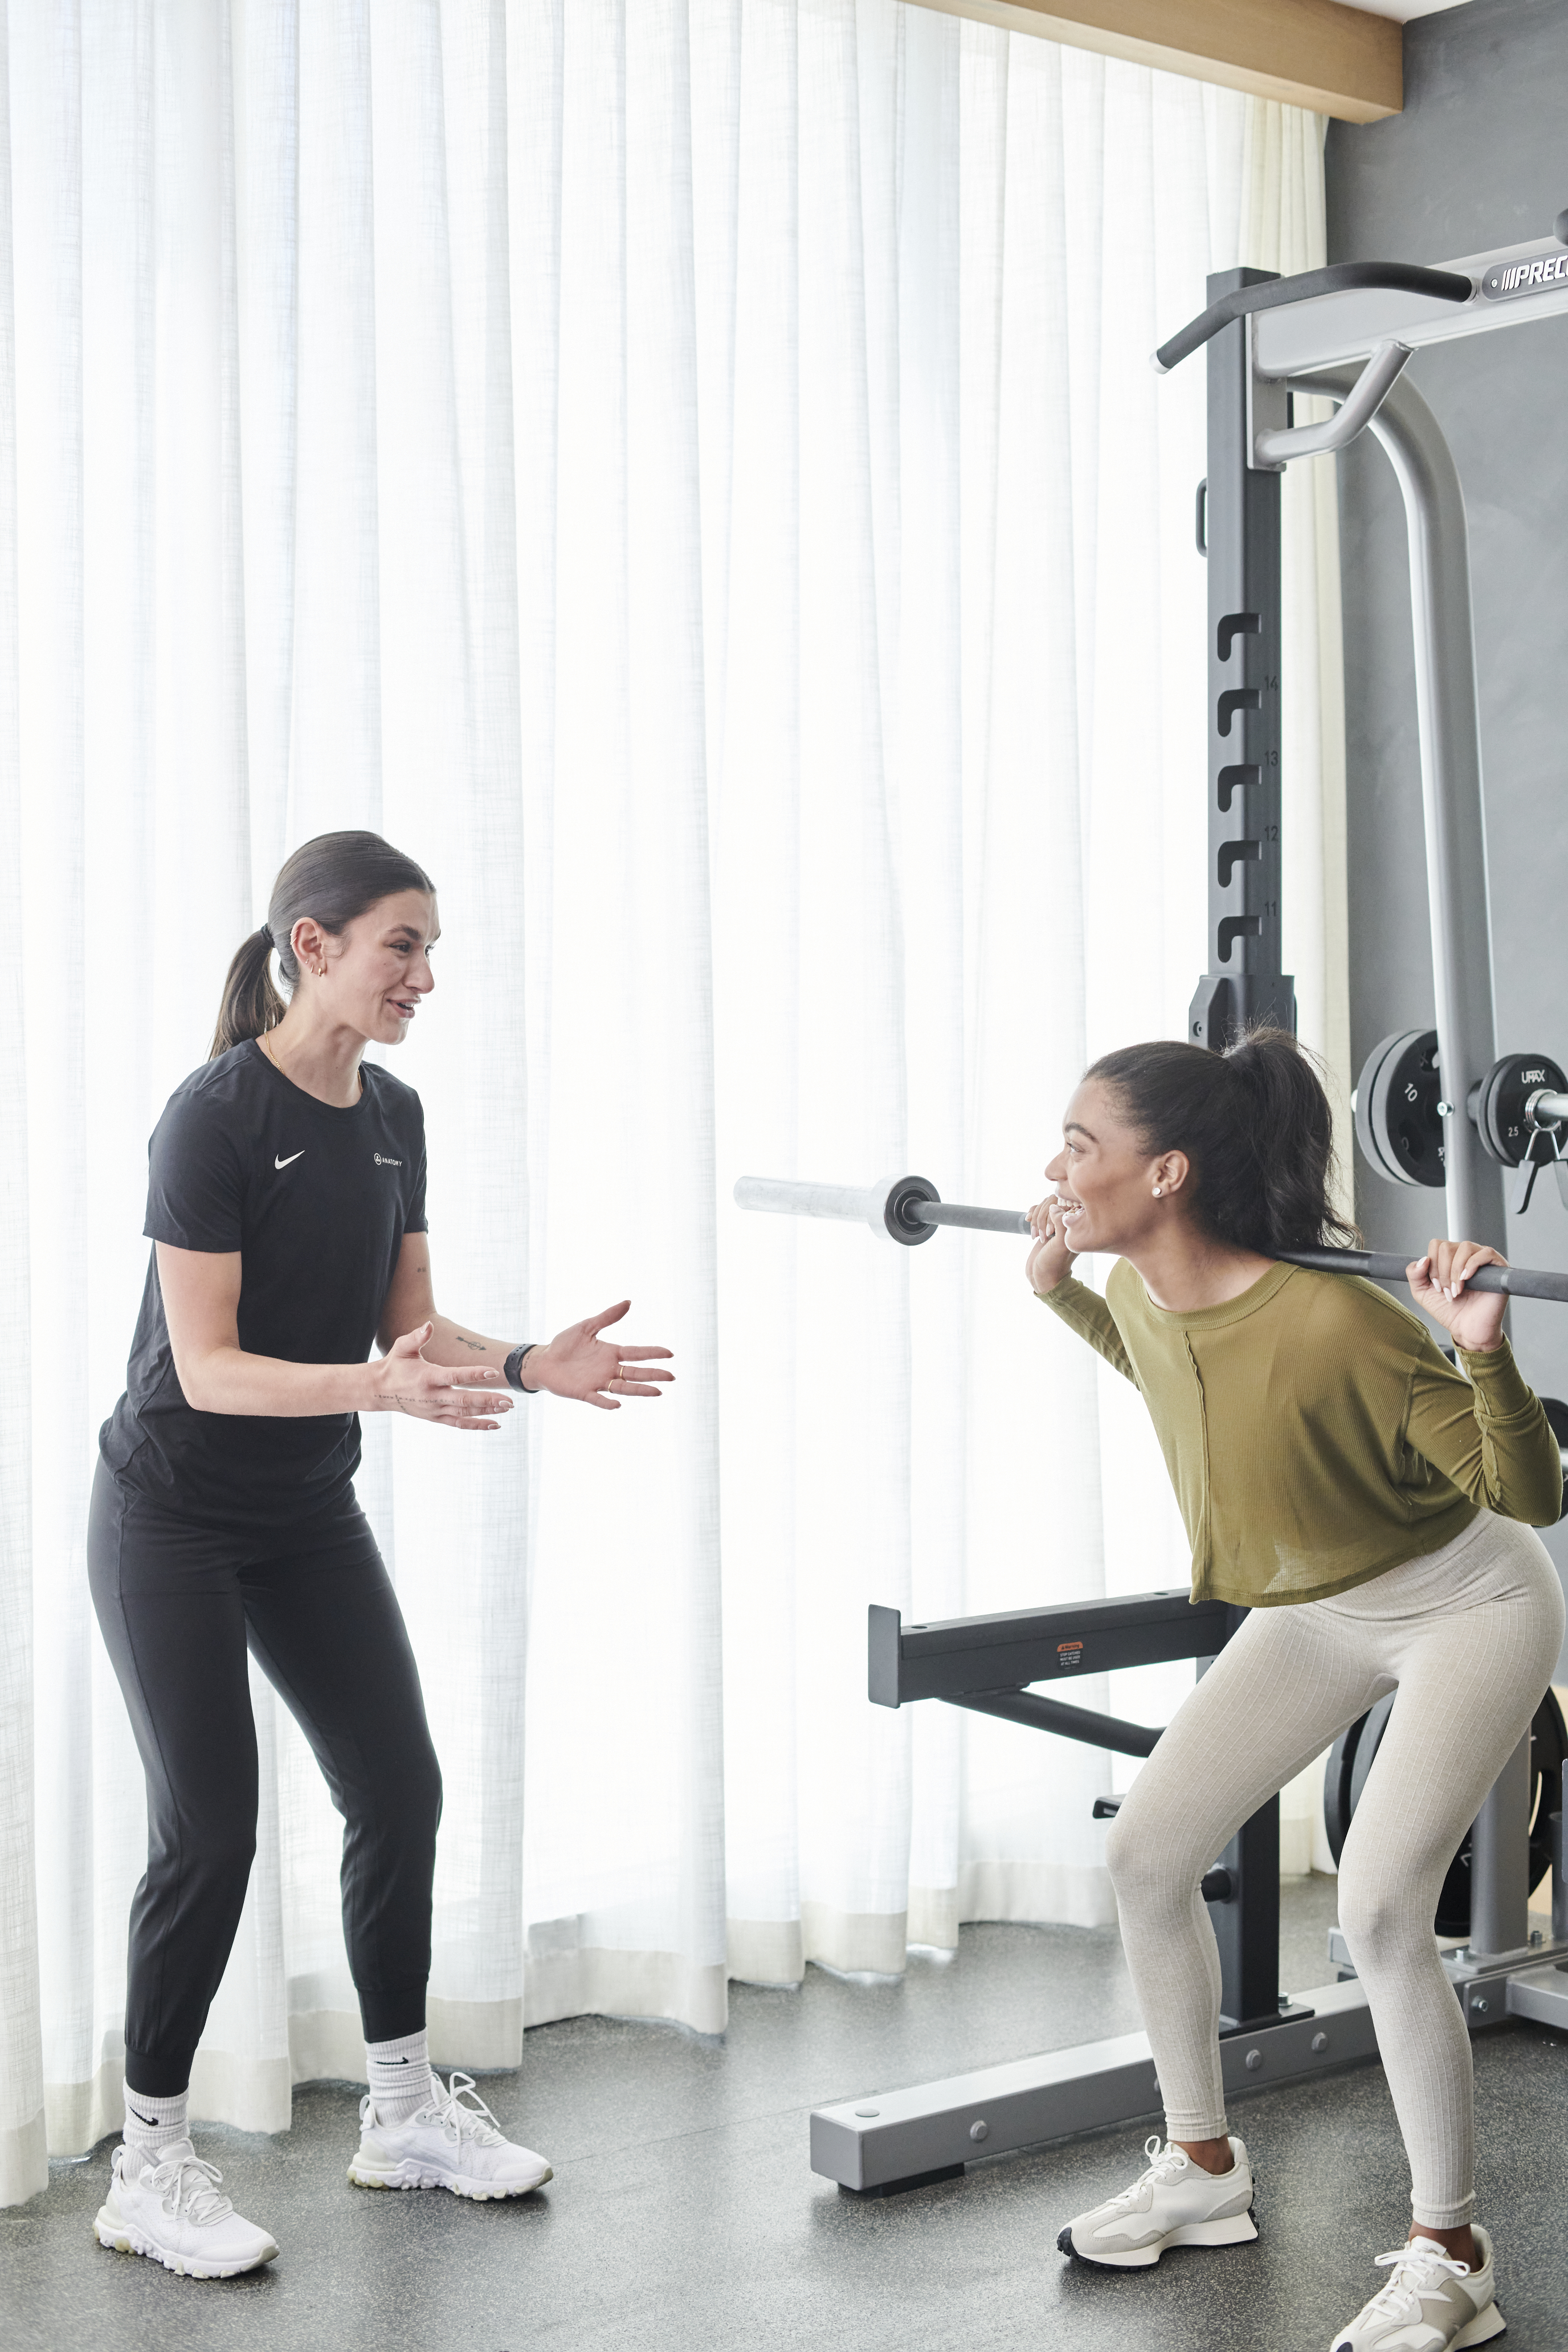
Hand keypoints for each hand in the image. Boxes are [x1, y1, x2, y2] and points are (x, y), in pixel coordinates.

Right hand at [373, 1323, 513, 1428]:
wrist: (380, 1390)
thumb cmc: (395, 1365)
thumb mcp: (402, 1348)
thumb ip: (417, 1337)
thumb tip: (428, 1324)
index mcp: (427, 1377)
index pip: (454, 1376)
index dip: (474, 1374)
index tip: (492, 1372)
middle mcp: (432, 1397)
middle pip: (464, 1400)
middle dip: (488, 1400)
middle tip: (509, 1401)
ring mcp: (434, 1410)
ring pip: (465, 1413)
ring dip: (487, 1412)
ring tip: (507, 1408)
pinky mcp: (436, 1418)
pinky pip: (459, 1424)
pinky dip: (477, 1424)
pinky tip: (494, 1424)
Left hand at [523, 1299, 674, 1410]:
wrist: (543, 1360)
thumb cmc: (564, 1344)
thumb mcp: (586, 1327)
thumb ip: (607, 1317)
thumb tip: (628, 1302)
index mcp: (611, 1353)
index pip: (636, 1354)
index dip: (652, 1353)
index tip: (670, 1353)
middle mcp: (608, 1369)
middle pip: (636, 1373)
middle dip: (653, 1374)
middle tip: (671, 1377)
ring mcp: (598, 1382)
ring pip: (624, 1388)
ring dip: (640, 1390)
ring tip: (657, 1392)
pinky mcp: (584, 1392)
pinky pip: (598, 1399)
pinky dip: (607, 1402)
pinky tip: (618, 1405)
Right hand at [1025, 1196, 1074, 1295]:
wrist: (1043, 1276)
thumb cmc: (1054, 1263)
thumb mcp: (1060, 1245)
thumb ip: (1060, 1223)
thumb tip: (1054, 1206)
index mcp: (1078, 1224)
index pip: (1067, 1201)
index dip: (1056, 1212)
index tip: (1052, 1231)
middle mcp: (1069, 1221)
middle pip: (1054, 1200)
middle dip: (1043, 1216)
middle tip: (1044, 1235)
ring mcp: (1057, 1222)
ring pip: (1045, 1204)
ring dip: (1036, 1218)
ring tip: (1037, 1236)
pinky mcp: (1047, 1224)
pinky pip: (1039, 1209)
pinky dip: (1032, 1214)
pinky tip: (1027, 1221)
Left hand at [1406, 1239, 1507, 1352]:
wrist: (1468, 1329)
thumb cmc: (1449, 1311)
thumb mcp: (1422, 1293)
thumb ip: (1414, 1274)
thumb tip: (1423, 1259)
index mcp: (1450, 1257)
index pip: (1436, 1245)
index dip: (1432, 1266)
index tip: (1436, 1287)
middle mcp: (1466, 1254)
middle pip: (1447, 1247)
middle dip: (1442, 1272)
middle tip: (1447, 1293)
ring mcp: (1483, 1259)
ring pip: (1465, 1247)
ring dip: (1455, 1272)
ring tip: (1457, 1291)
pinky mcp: (1499, 1267)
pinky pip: (1486, 1252)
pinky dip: (1472, 1265)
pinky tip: (1466, 1279)